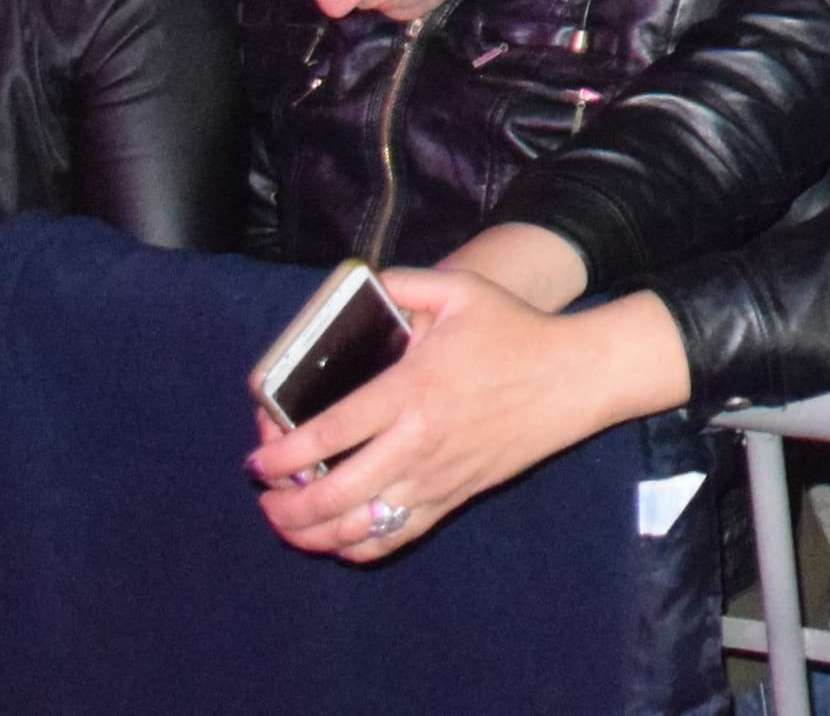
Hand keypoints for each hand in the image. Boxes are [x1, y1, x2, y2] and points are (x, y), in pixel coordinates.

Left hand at [249, 269, 648, 563]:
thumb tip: (362, 285)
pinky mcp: (454, 497)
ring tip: (289, 523)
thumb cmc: (515, 332)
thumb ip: (405, 282)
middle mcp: (417, 443)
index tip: (255, 460)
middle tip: (266, 495)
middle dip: (286, 505)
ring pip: (360, 527)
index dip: (281, 454)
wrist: (574, 378)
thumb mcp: (463, 290)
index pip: (329, 435)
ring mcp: (436, 477)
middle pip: (335, 494)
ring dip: (313, 533)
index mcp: (411, 391)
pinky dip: (358, 548)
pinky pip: (397, 538)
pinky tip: (338, 539)